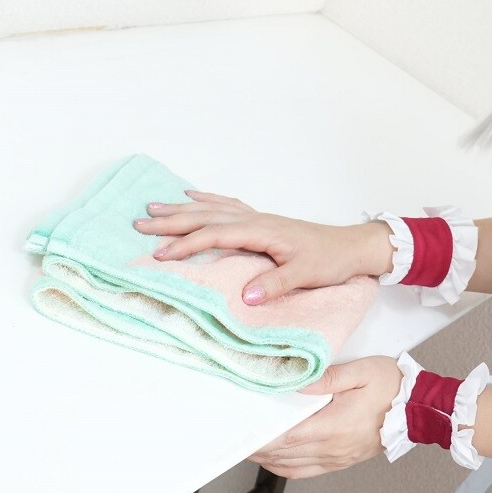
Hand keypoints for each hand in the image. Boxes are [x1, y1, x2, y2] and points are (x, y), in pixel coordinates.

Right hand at [132, 192, 393, 303]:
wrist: (352, 246)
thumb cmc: (330, 259)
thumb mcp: (306, 274)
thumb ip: (276, 283)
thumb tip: (247, 296)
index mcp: (261, 232)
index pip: (214, 236)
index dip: (185, 245)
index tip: (159, 255)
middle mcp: (256, 220)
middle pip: (206, 217)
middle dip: (172, 221)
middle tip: (139, 224)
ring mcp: (258, 219)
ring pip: (212, 210)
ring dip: (182, 209)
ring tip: (153, 208)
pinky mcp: (262, 222)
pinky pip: (227, 206)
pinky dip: (207, 200)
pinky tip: (194, 196)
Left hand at [247, 355, 404, 478]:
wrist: (418, 409)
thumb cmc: (393, 388)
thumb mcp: (361, 372)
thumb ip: (327, 376)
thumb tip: (299, 381)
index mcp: (334, 426)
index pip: (287, 437)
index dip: (262, 437)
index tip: (244, 431)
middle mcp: (333, 448)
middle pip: (284, 454)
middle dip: (259, 447)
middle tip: (238, 438)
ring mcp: (337, 458)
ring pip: (292, 466)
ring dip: (268, 459)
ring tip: (251, 448)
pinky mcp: (342, 461)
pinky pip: (306, 472)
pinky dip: (286, 468)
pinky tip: (276, 460)